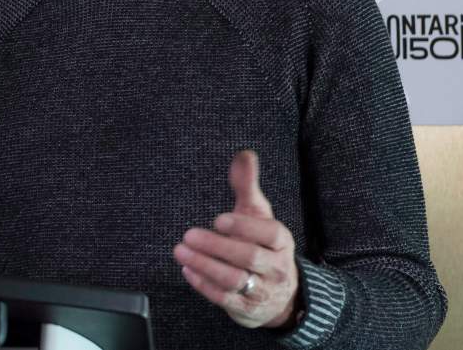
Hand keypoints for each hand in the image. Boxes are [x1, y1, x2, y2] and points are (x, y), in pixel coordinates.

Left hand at [172, 150, 299, 328]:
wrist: (281, 294)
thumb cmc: (263, 245)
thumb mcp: (258, 214)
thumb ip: (248, 185)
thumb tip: (244, 154)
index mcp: (281, 241)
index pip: (269, 234)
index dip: (244, 227)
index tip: (218, 219)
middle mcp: (276, 267)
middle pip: (249, 257)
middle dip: (217, 246)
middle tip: (189, 234)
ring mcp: (262, 290)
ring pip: (235, 280)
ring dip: (205, 265)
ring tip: (180, 250)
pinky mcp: (246, 308)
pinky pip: (225, 298)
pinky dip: (204, 285)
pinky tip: (187, 270)